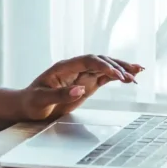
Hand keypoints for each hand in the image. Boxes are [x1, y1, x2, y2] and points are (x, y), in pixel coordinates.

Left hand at [19, 55, 143, 120]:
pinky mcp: (86, 84)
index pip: (87, 61)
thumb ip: (60, 94)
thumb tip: (80, 90)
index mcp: (63, 67)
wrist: (28, 106)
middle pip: (100, 60)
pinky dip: (117, 77)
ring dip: (121, 69)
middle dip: (117, 66)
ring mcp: (81, 75)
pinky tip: (130, 77)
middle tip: (132, 77)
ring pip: (104, 67)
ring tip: (139, 72)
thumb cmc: (31, 102)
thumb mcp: (41, 100)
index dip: (103, 66)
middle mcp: (74, 68)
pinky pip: (104, 77)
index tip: (116, 75)